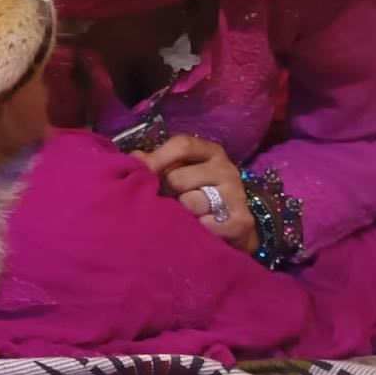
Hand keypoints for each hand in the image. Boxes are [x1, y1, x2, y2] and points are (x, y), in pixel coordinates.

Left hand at [132, 135, 258, 253]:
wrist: (233, 229)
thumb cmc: (199, 195)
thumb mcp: (181, 173)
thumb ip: (157, 164)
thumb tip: (135, 158)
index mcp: (210, 152)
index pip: (182, 145)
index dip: (158, 158)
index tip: (142, 173)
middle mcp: (226, 169)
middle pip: (178, 177)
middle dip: (167, 192)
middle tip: (171, 201)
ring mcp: (236, 194)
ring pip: (190, 202)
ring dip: (182, 213)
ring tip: (186, 216)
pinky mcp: (241, 221)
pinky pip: (205, 224)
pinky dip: (197, 229)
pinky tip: (200, 229)